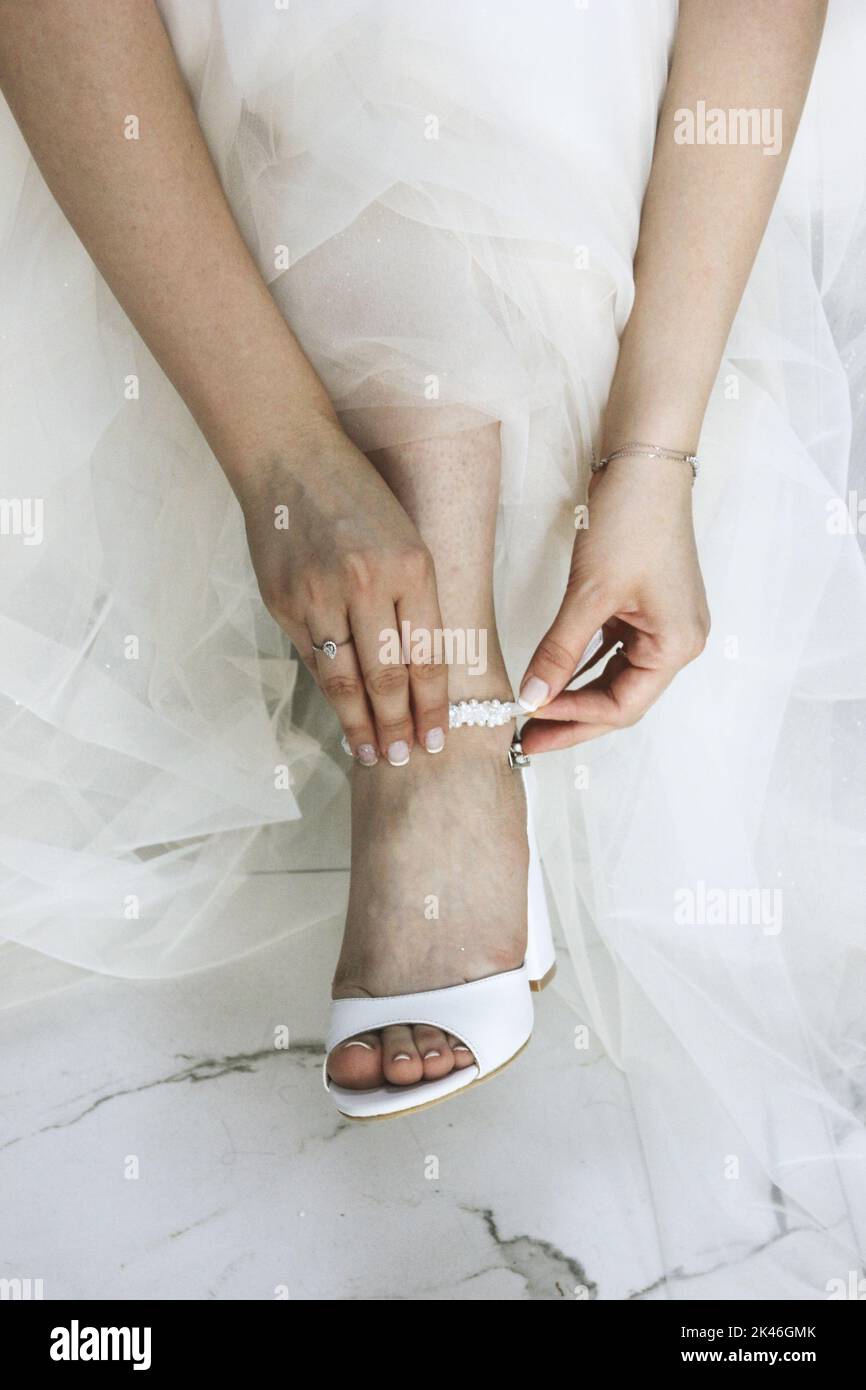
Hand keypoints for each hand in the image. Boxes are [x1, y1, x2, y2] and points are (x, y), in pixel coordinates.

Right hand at [235, 414, 447, 764]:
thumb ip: (413, 601)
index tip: (438, 740)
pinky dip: (329, 691)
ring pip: (344, 679)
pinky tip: (341, 713)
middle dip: (398, 727)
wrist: (290, 456)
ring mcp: (319, 595)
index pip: (427, 657)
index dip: (432, 707)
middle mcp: (367, 584)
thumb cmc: (358, 495)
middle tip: (406, 760)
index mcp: (412, 567)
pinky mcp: (284, 602)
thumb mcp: (406, 539)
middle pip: (386, 678)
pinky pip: (312, 658)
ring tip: (373, 753)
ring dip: (360, 724)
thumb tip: (417, 673)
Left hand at [518, 458, 709, 751]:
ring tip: (533, 715)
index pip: (621, 706)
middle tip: (526, 739)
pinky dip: (582, 666)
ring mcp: (662, 625)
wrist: (645, 462)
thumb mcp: (590, 594)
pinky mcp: (644, 608)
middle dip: (572, 718)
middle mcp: (677, 641)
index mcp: (676, 645)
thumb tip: (530, 699)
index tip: (528, 718)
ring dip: (574, 695)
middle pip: (620, 699)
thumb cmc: (633, 520)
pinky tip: (553, 678)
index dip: (573, 717)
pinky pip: (611, 652)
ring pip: (613, 678)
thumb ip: (559, 652)